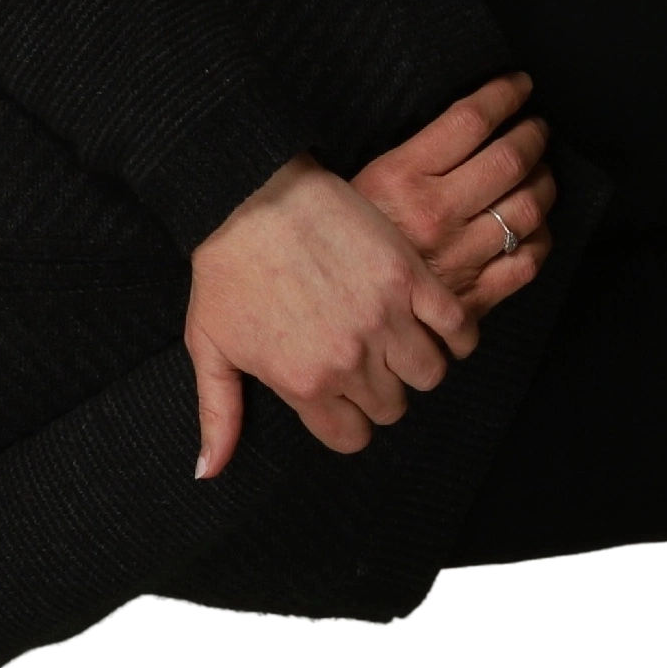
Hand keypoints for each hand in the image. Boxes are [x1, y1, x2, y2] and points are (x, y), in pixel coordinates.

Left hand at [185, 151, 481, 478]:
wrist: (253, 194)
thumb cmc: (226, 267)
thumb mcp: (209, 344)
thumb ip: (218, 414)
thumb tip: (207, 472)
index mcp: (304, 383)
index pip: (352, 438)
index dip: (346, 421)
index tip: (340, 399)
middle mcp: (351, 360)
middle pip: (392, 408)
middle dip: (378, 392)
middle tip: (363, 363)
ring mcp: (386, 318)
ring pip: (429, 374)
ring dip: (417, 365)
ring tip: (397, 343)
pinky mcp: (412, 278)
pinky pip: (459, 328)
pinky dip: (455, 335)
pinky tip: (435, 326)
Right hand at [353, 69, 558, 314]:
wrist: (322, 318)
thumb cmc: (333, 246)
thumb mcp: (349, 186)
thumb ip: (399, 156)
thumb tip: (448, 122)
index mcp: (400, 178)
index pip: (471, 120)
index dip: (504, 94)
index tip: (518, 85)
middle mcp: (435, 215)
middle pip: (510, 161)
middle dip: (533, 136)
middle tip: (536, 128)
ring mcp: (459, 258)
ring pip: (527, 209)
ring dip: (543, 183)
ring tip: (539, 172)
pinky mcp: (472, 298)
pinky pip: (527, 261)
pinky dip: (539, 238)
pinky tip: (532, 226)